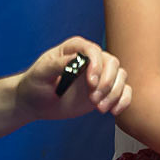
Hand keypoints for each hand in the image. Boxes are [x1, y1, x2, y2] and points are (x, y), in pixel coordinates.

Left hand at [16, 36, 131, 121]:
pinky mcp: (105, 89)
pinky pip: (124, 90)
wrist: (36, 102)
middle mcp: (92, 59)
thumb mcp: (41, 73)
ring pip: (120, 76)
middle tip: (93, 99)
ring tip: (99, 108)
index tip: (91, 82)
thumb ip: (58, 64)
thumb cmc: (36, 83)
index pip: (93, 50)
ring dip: (114, 93)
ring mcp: (100, 74)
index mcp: (76, 49)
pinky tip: (114, 111)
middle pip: (112, 63)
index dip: (96, 64)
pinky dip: (123, 100)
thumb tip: (74, 59)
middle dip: (106, 82)